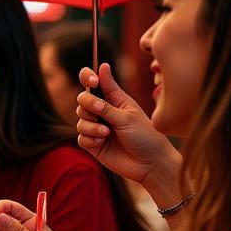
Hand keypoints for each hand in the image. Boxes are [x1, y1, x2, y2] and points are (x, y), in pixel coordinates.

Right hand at [76, 64, 176, 188]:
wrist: (150, 164)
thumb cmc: (145, 136)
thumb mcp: (126, 115)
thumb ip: (107, 97)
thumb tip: (103, 66)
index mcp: (114, 99)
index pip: (95, 82)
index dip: (88, 77)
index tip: (92, 81)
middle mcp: (104, 112)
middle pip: (82, 100)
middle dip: (88, 104)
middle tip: (100, 110)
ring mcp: (97, 128)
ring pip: (80, 119)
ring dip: (91, 125)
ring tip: (106, 133)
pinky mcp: (93, 144)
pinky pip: (80, 136)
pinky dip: (89, 138)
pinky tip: (102, 142)